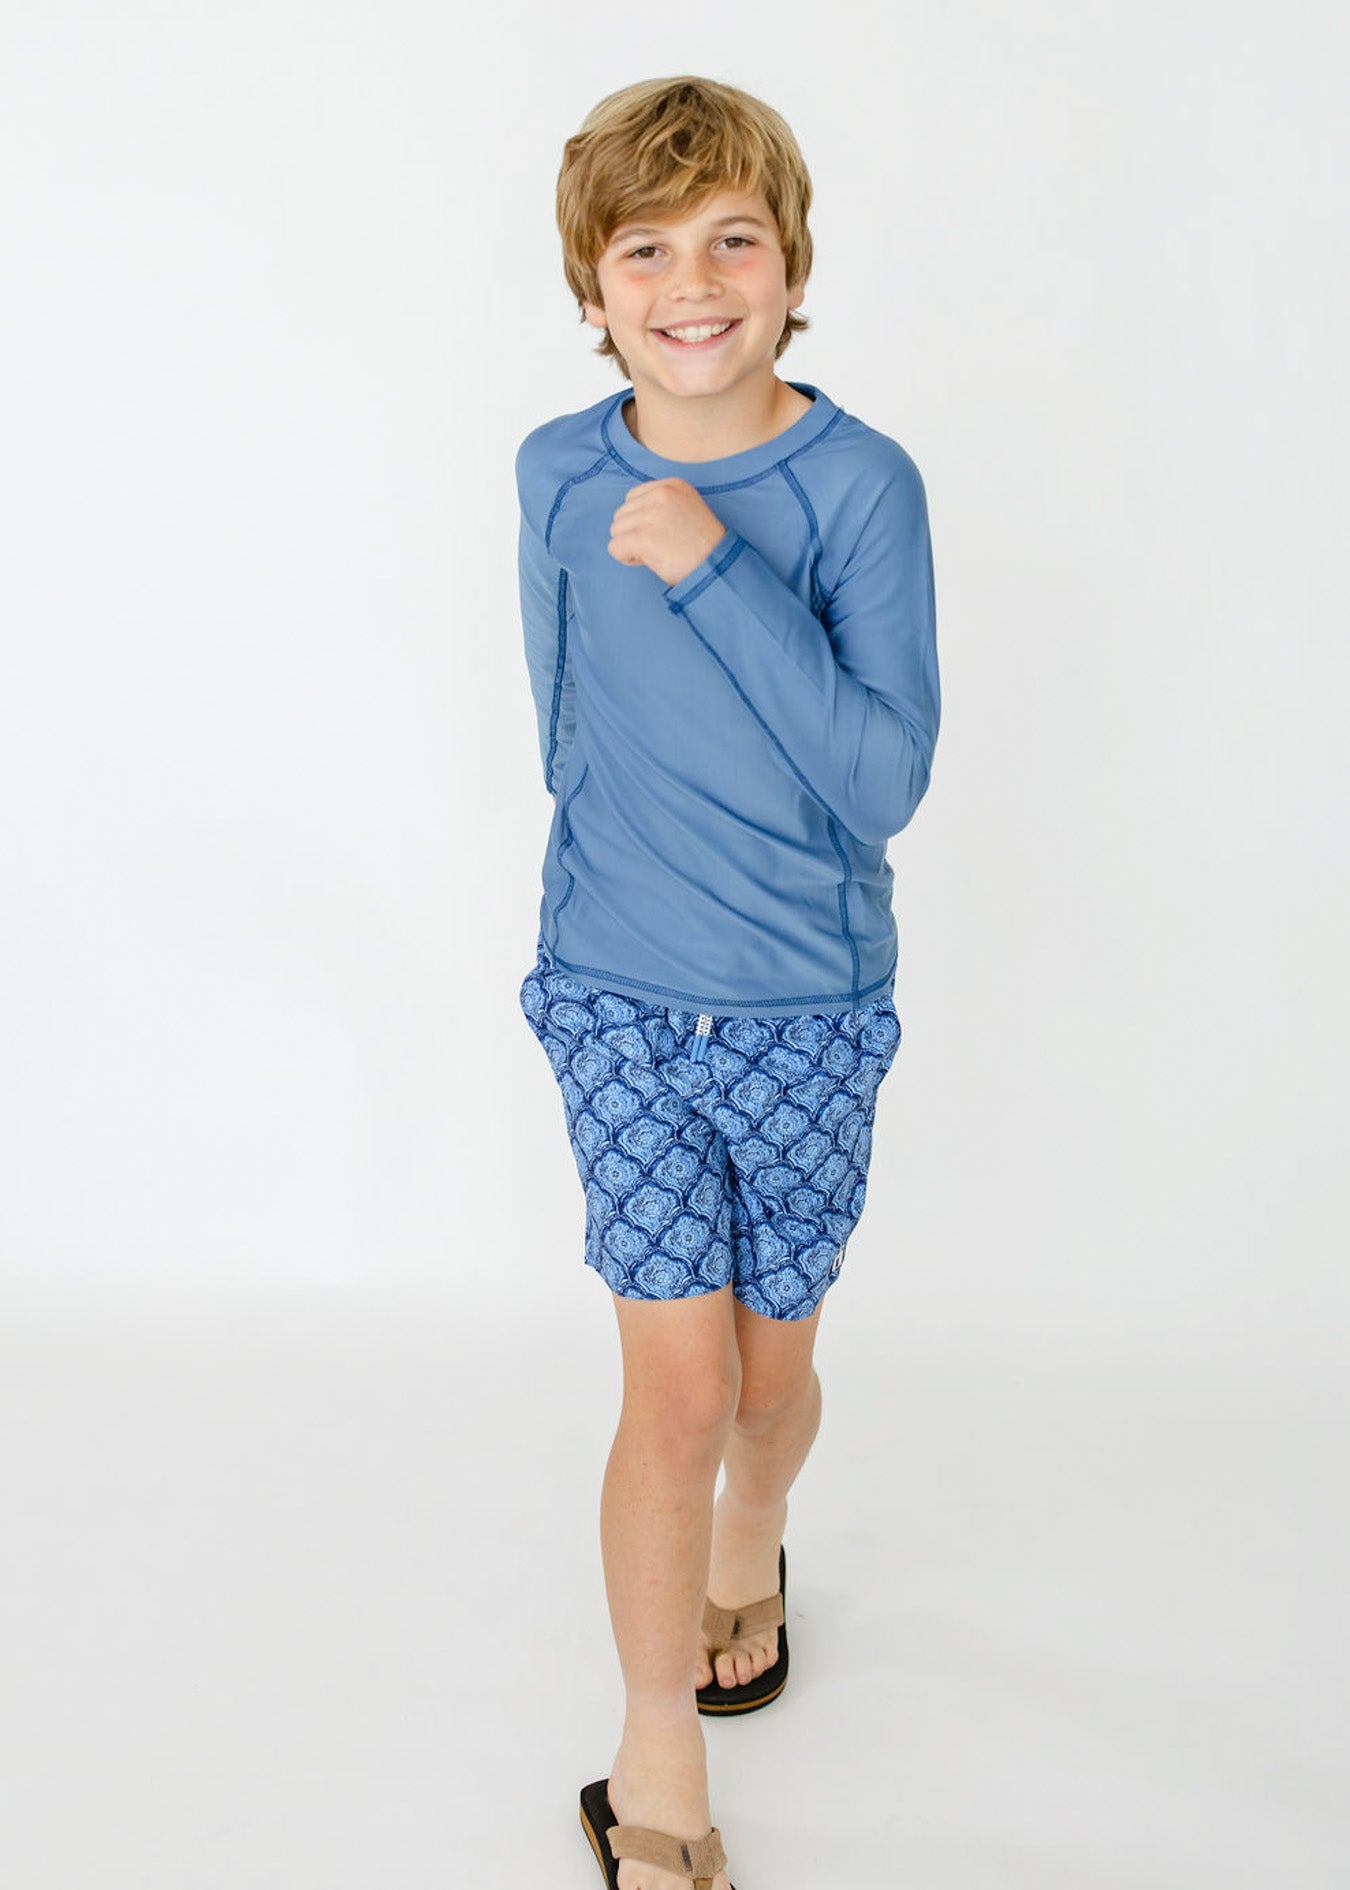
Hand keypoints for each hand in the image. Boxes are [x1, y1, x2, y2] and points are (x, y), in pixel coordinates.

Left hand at [606, 478, 727, 586]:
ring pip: (616, 530)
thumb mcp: (685, 509)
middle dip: (634, 533)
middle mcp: (661, 494)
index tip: (661, 533)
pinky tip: (648, 560)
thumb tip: (628, 515)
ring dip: (631, 545)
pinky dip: (626, 558)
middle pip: (621, 513)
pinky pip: (614, 547)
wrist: (718, 567)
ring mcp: (652, 515)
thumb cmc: (702, 546)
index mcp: (672, 485)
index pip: (632, 497)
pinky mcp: (645, 537)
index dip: (641, 520)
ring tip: (657, 552)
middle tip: (660, 545)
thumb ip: (659, 503)